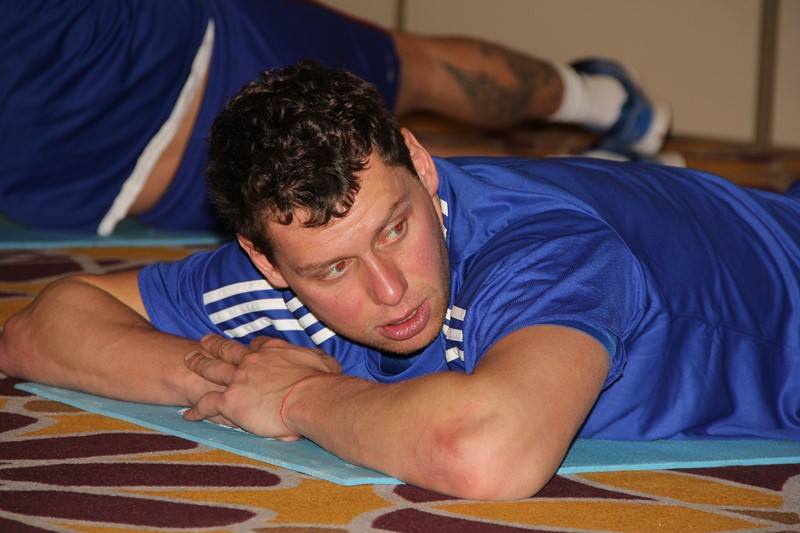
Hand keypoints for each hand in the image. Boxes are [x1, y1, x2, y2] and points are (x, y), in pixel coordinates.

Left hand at [182, 334, 340, 439]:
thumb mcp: (324, 362)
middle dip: (214, 345)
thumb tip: (326, 363)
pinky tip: (189, 413)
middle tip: (204, 341)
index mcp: (273, 350)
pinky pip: (207, 403)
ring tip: (188, 360)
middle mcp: (251, 360)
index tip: (247, 349)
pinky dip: (197, 408)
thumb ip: (318, 360)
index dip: (250, 348)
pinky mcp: (230, 400)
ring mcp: (238, 379)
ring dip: (199, 363)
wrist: (310, 397)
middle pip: (228, 350)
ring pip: (211, 369)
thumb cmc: (322, 382)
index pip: (256, 345)